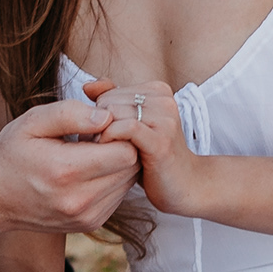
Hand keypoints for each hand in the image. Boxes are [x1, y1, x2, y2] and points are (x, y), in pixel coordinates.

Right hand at [0, 98, 139, 233]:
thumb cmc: (13, 153)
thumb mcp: (32, 122)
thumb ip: (70, 113)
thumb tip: (106, 117)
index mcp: (65, 171)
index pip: (125, 152)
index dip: (119, 133)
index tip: (99, 126)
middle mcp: (79, 200)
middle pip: (131, 168)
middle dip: (121, 147)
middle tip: (96, 138)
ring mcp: (86, 217)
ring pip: (128, 183)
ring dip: (118, 165)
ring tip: (90, 154)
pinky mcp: (89, 224)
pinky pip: (118, 196)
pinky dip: (111, 181)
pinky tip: (89, 171)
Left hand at [82, 79, 208, 215]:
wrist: (185, 185)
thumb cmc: (153, 157)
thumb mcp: (132, 124)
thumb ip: (112, 101)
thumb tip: (87, 86)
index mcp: (157, 90)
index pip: (108, 93)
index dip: (97, 117)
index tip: (102, 138)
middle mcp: (164, 99)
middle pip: (108, 102)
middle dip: (96, 126)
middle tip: (100, 149)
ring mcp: (165, 119)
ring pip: (113, 113)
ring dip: (100, 135)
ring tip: (104, 153)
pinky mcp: (162, 141)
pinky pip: (125, 128)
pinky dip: (110, 139)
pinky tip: (110, 155)